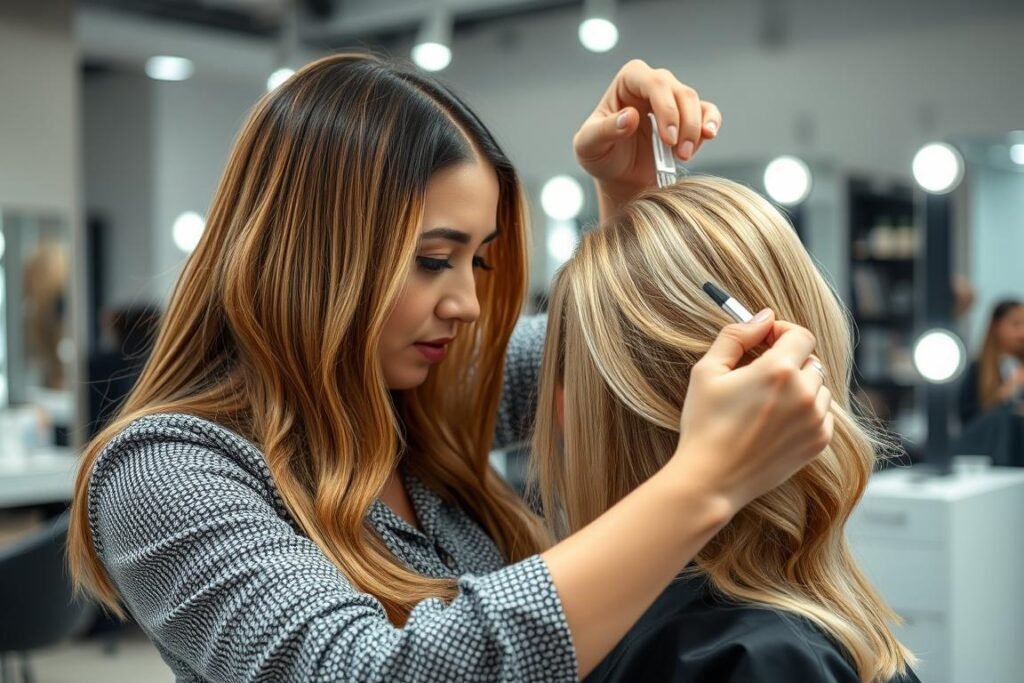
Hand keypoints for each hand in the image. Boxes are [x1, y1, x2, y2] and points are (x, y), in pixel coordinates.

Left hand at [573, 60, 721, 198]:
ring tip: (684, 156)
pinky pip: (708, 113)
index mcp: (628, 81)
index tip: (668, 138)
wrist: (619, 178)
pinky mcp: (688, 117)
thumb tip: (630, 116)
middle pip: (679, 92)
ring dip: (695, 131)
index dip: (665, 107)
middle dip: (684, 123)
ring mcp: (672, 100)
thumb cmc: (601, 156)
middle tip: (680, 154)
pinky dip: (711, 123)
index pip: (653, 81)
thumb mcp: (589, 146)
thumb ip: (605, 130)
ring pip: (695, 102)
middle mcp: (652, 85)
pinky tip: (708, 136)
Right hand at [668, 310, 833, 512]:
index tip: (765, 341)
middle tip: (760, 373)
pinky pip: (822, 414)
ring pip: (819, 387)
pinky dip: (805, 411)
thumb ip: (736, 335)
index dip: (782, 332)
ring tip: (766, 401)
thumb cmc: (704, 424)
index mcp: (779, 370)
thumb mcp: (707, 371)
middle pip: (811, 360)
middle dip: (789, 360)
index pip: (801, 334)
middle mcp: (805, 393)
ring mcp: (815, 420)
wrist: (711, 479)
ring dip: (799, 386)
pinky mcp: (818, 443)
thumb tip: (763, 317)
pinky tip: (775, 421)